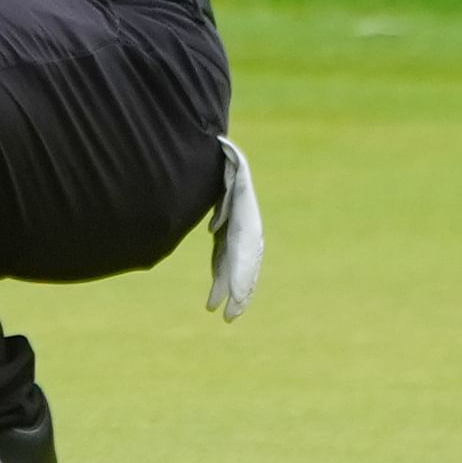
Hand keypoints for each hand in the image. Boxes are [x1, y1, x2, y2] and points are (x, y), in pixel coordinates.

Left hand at [205, 135, 263, 319]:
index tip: (235, 297)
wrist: (225, 162)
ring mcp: (240, 236)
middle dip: (240, 291)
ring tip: (223, 316)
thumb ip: (231, 157)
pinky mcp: (228, 240)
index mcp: (244, 216)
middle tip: (229, 317)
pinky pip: (227, 266)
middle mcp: (247, 230)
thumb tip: (225, 145)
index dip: (241, 274)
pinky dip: (223, 284)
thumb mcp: (229, 160)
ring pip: (237, 271)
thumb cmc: (224, 162)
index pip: (245, 251)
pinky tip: (214, 302)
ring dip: (232, 293)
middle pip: (245, 266)